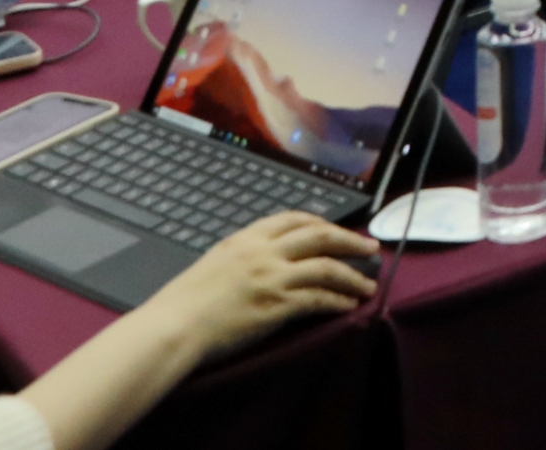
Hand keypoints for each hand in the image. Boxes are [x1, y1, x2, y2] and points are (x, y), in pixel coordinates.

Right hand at [147, 213, 376, 358]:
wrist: (173, 326)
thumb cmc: (184, 301)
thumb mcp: (214, 262)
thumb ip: (242, 255)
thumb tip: (261, 260)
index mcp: (247, 237)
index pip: (294, 219)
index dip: (322, 223)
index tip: (337, 231)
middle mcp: (264, 251)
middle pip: (320, 236)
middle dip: (350, 241)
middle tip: (371, 248)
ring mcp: (273, 277)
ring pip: (327, 268)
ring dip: (352, 277)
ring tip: (368, 286)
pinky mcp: (277, 305)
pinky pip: (318, 299)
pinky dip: (338, 301)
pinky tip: (349, 306)